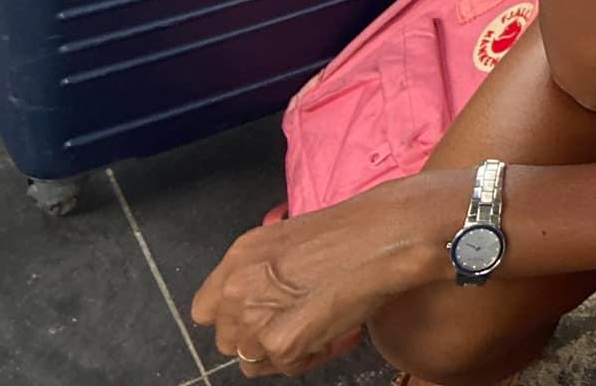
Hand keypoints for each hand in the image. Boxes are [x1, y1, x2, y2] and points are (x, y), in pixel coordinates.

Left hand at [189, 181, 444, 375]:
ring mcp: (255, 316)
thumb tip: (273, 297)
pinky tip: (338, 333)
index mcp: (239, 256)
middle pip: (228, 339)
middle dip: (263, 336)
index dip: (235, 317)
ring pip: (252, 359)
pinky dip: (313, 356)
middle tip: (303, 324)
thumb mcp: (294, 238)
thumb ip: (268, 270)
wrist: (389, 233)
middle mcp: (237, 286)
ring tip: (323, 330)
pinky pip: (287, 366)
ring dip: (285, 351)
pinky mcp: (281, 341)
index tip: (264, 315)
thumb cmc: (358, 228)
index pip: (206, 310)